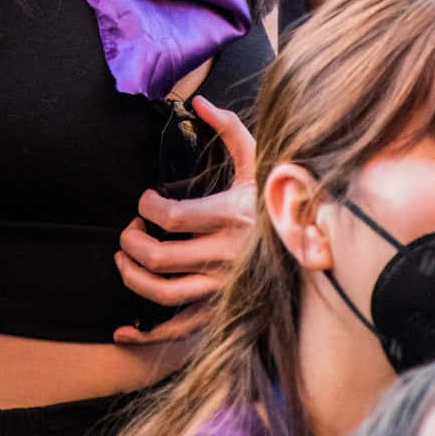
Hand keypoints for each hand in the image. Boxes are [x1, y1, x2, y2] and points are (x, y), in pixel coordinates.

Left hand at [113, 96, 255, 344]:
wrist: (311, 246)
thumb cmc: (276, 202)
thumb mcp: (259, 161)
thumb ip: (229, 129)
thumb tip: (199, 101)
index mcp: (229, 216)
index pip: (171, 217)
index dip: (146, 208)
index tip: (145, 201)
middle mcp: (224, 256)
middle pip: (159, 257)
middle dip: (131, 242)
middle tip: (129, 231)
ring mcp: (222, 288)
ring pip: (162, 293)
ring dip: (132, 277)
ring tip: (124, 259)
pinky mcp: (220, 312)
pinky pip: (178, 331)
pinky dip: (145, 333)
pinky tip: (123, 330)